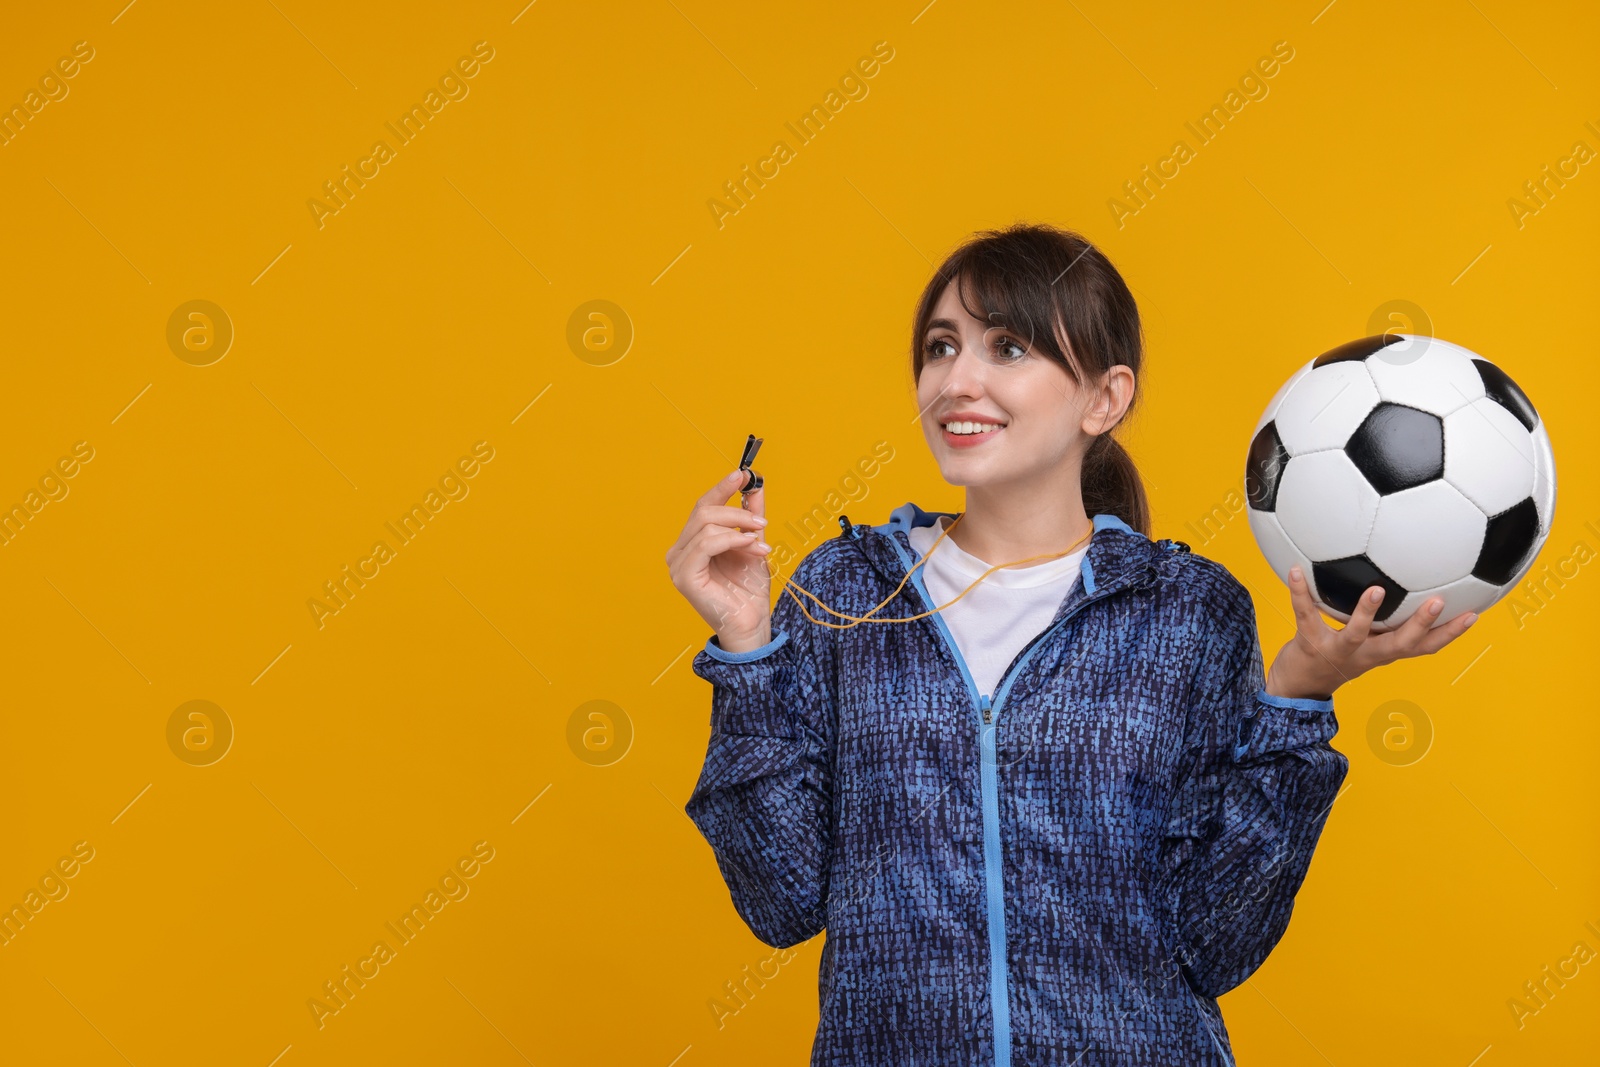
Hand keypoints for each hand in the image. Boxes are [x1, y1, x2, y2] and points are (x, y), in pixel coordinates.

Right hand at [665, 469, 773, 651]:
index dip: (722, 488)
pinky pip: (706, 544)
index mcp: (692, 543)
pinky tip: (750, 546)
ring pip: (705, 525)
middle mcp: (680, 551)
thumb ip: (750, 516)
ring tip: (760, 542)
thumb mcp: (753, 543)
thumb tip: (754, 485)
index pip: (703, 507)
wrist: (752, 622)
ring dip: (739, 528)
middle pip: (703, 512)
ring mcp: (678, 563)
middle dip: (736, 510)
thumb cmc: (749, 590)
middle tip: (762, 520)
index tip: (743, 474)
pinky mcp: (683, 576)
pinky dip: (732, 539)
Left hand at [1264, 565, 1479, 699]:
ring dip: (1367, 613)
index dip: (1450, 634)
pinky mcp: (1308, 643)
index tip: (1474, 614)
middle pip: (1400, 644)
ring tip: (1377, 589)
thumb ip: (1385, 622)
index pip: (1423, 647)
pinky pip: (1305, 614)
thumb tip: (1404, 585)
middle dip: (1422, 624)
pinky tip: (1295, 571)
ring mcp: (1337, 650)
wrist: (1296, 688)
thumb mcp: (1367, 643)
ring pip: (1356, 633)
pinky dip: (1300, 592)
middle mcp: (1365, 654)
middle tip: (1439, 601)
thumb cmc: (1337, 656)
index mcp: (1383, 652)